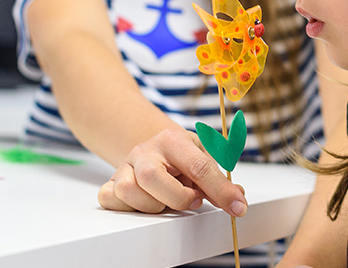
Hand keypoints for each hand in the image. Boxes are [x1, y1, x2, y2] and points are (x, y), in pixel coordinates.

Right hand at [97, 127, 247, 216]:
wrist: (153, 148)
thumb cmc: (180, 156)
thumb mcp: (203, 158)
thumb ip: (220, 179)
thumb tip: (237, 198)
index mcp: (172, 140)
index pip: (198, 166)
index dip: (220, 190)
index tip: (237, 207)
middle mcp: (145, 151)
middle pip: (152, 177)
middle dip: (177, 198)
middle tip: (192, 200)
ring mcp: (124, 166)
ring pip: (128, 191)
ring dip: (153, 205)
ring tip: (167, 199)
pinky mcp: (111, 181)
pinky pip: (110, 198)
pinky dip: (128, 207)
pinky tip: (145, 202)